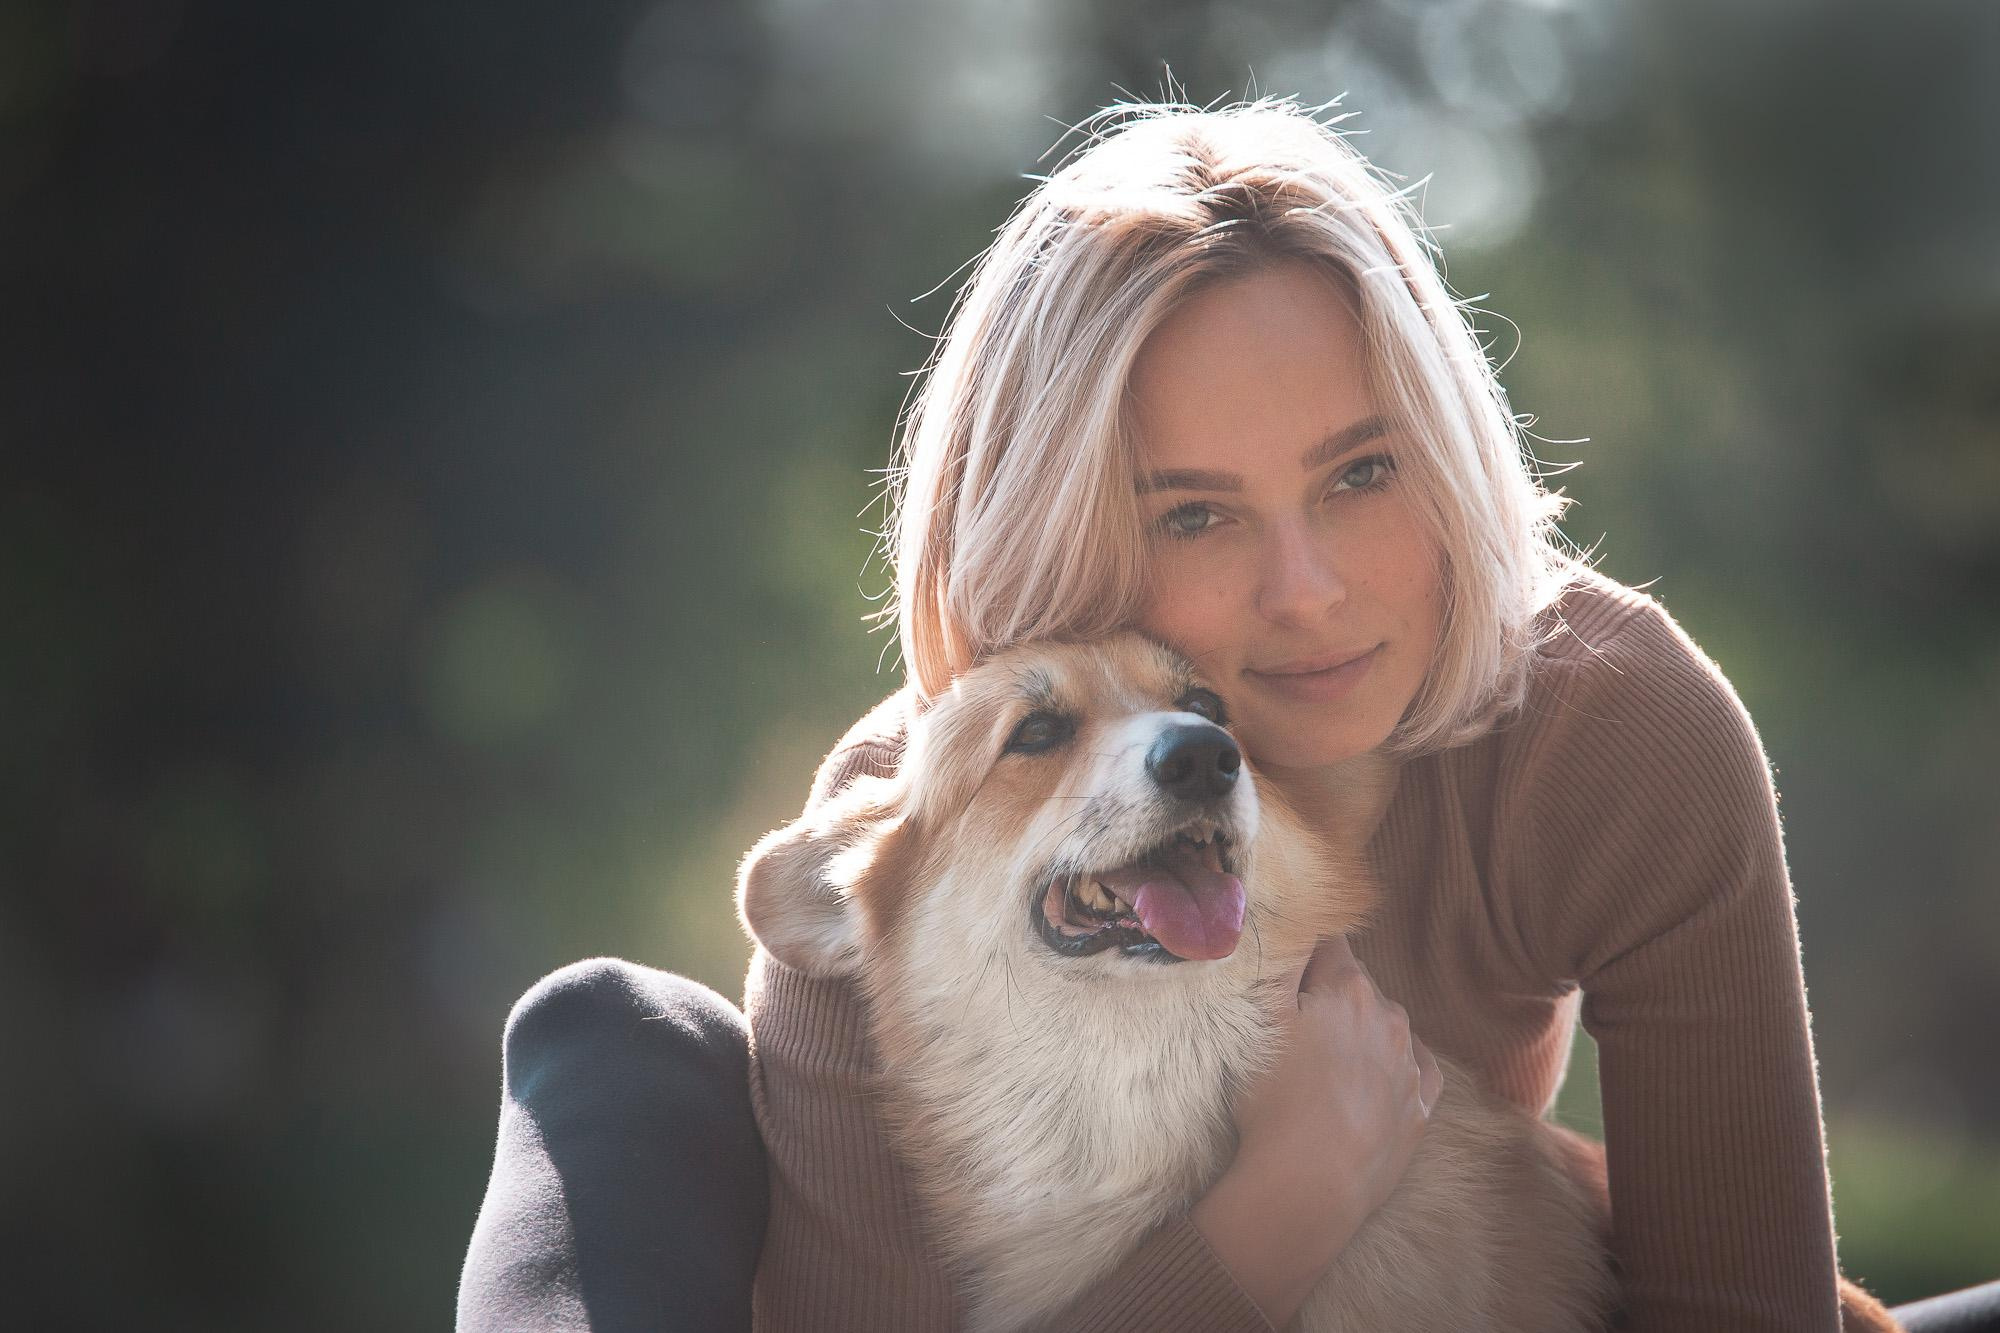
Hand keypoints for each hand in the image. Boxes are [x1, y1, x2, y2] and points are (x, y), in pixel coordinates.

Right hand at [1190, 935, 1442, 1325]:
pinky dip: (1394, 1066)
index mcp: (1348, 990)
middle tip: (1295, 1027)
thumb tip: (1294, 930)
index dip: (1304, 954)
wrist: (1309, 1185)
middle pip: (1358, 985)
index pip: (1330, 943)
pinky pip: (1415, 1069)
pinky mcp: (1420, 1108)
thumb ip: (1280, 964)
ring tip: (1323, 1065)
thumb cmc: (1274, 1101)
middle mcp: (1389, 1018)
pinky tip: (1370, 1079)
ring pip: (1386, 1026)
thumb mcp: (1260, 1021)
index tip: (1286, 975)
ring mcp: (1410, 1064)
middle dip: (1330, 995)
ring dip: (1360, 1031)